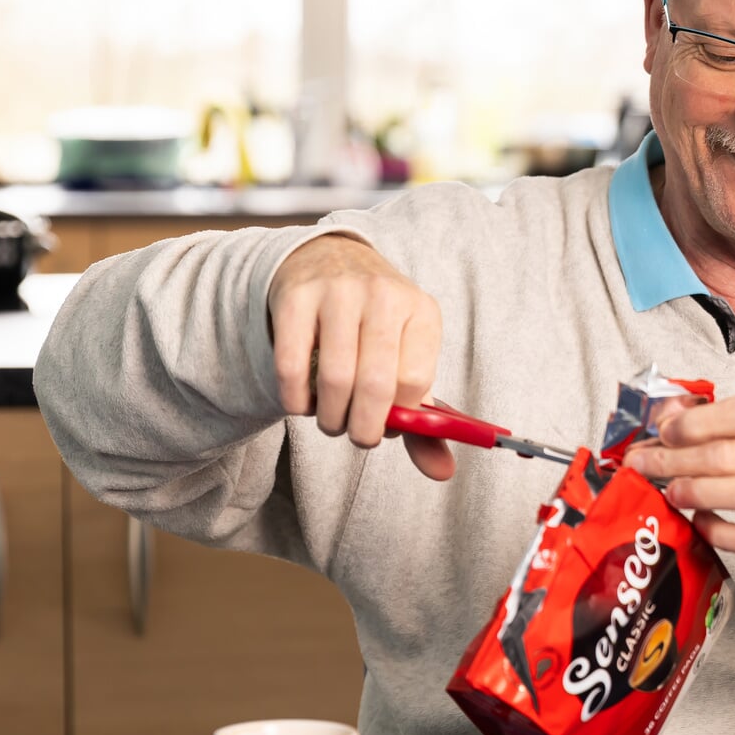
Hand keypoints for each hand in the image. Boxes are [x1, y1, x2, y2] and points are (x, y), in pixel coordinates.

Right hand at [267, 234, 454, 480]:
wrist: (328, 261)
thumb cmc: (375, 327)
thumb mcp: (407, 358)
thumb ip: (423, 420)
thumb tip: (443, 473)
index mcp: (422, 312)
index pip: (415, 382)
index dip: (399, 416)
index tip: (389, 424)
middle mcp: (384, 296)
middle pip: (376, 384)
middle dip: (363, 428)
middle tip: (357, 436)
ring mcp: (338, 293)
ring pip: (334, 379)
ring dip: (330, 418)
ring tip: (331, 420)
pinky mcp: (295, 298)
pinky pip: (291, 367)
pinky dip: (296, 400)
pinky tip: (303, 403)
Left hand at [622, 394, 734, 558]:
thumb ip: (724, 416)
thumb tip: (666, 418)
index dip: (694, 424)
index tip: (663, 432)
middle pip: (734, 456)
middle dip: (679, 461)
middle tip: (645, 465)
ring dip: (698, 493)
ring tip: (670, 491)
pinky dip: (722, 532)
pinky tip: (700, 521)